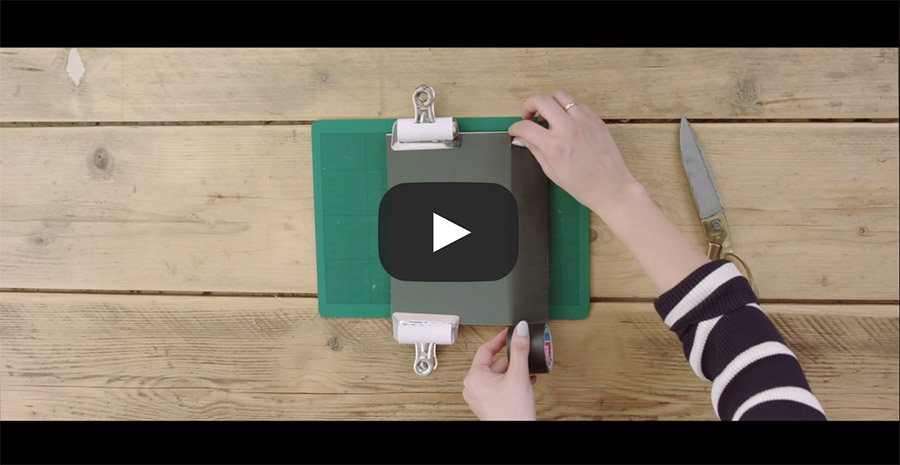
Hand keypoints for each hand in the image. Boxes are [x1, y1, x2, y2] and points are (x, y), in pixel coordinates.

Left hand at [462, 321, 536, 420]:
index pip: (485, 349)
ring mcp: (479, 396)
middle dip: (511, 360)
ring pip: (497, 375)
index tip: (509, 333)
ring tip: (527, 373)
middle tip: (524, 357)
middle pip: (493, 363)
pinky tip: (524, 383)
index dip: (499, 339)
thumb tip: (520, 330)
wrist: (517, 433)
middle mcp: (472, 386)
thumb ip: (520, 349)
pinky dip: (510, 382)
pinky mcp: (487, 404)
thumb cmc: (513, 412)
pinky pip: (497, 386)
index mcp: (474, 376)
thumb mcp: (518, 374)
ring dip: (513, 372)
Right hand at [509, 90, 640, 216]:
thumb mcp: (551, 170)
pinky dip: (567, 107)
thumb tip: (522, 138)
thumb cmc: (583, 184)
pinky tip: (565, 119)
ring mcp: (584, 121)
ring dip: (549, 102)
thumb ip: (534, 149)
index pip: (525, 126)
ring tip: (548, 115)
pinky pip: (577, 103)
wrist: (610, 187)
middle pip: (540, 100)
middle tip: (529, 115)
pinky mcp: (596, 119)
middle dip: (529, 105)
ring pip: (559, 95)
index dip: (515, 127)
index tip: (516, 130)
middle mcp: (569, 129)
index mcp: (555, 146)